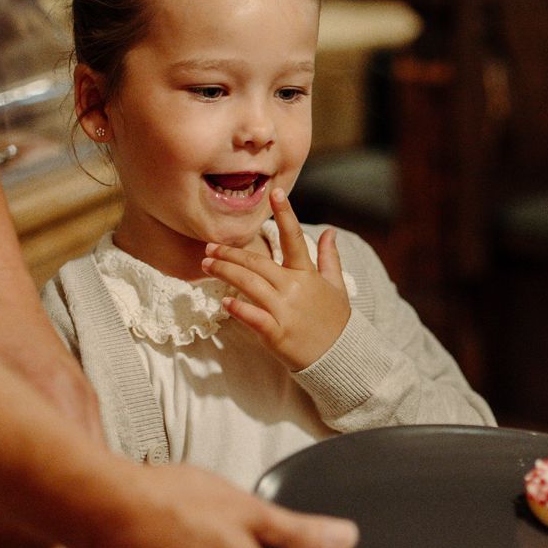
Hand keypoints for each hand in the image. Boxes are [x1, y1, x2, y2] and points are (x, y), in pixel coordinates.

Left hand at [203, 190, 350, 371]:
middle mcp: (294, 288)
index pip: (294, 238)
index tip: (275, 192)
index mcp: (308, 274)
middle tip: (209, 247)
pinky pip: (252, 316)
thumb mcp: (337, 285)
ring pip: (249, 285)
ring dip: (226, 272)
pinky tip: (224, 301)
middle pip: (257, 263)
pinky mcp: (276, 332)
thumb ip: (330, 257)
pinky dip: (237, 307)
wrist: (340, 355)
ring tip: (207, 265)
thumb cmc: (335, 320)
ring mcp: (284, 310)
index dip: (285, 214)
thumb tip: (330, 231)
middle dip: (231, 253)